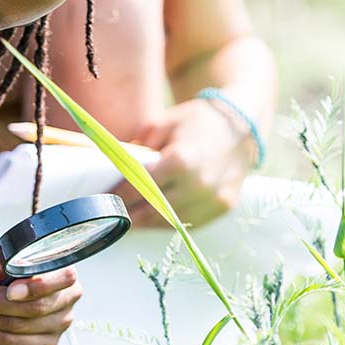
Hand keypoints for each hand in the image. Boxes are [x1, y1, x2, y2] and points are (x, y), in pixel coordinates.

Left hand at [0, 250, 81, 344]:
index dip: (37, 286)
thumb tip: (15, 261)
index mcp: (61, 273)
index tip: (10, 290)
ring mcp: (57, 328)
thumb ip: (2, 258)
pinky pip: (13, 344)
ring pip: (20, 327)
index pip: (64, 279)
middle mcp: (65, 301)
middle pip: (37, 307)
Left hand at [112, 98, 256, 228]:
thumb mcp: (164, 124)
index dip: (119, 196)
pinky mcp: (223, 208)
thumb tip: (116, 169)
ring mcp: (214, 199)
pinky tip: (152, 219)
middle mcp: (199, 184)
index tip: (103, 199)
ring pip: (169, 221)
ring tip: (127, 220)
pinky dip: (168, 222)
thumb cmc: (198, 121)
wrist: (242, 127)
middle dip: (128, 214)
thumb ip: (139, 148)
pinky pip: (189, 222)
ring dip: (146, 223)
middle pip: (153, 209)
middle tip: (109, 216)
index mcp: (182, 160)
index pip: (140, 186)